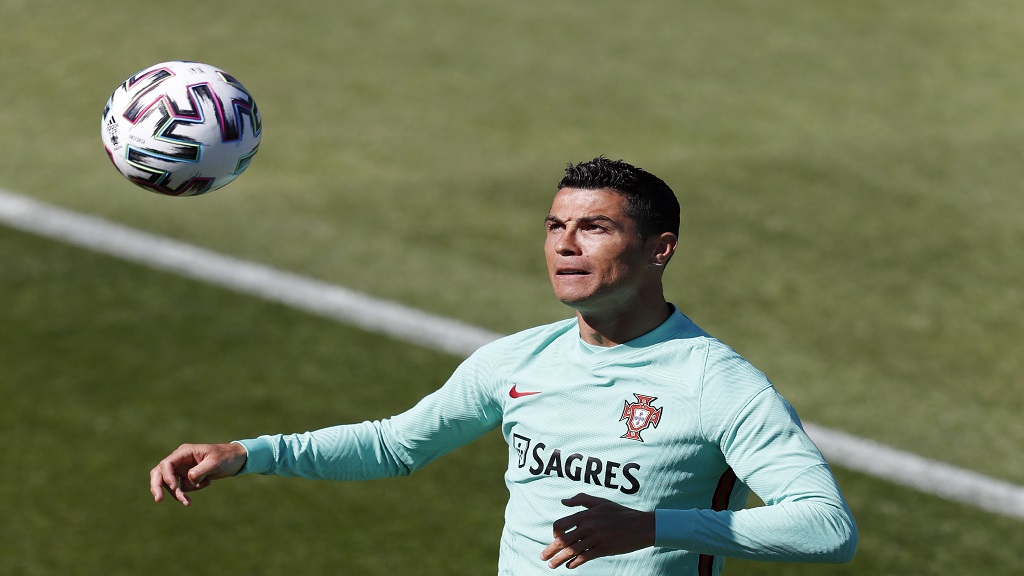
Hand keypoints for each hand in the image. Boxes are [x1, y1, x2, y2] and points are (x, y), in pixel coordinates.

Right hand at [149, 442, 246, 505]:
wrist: (237, 459)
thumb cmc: (226, 457)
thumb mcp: (215, 463)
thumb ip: (200, 471)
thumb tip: (186, 482)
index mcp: (185, 452)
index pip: (167, 464)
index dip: (166, 477)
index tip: (174, 487)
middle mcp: (181, 459)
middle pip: (160, 473)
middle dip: (157, 486)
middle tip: (158, 500)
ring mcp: (183, 468)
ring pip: (170, 484)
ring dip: (178, 494)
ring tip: (188, 503)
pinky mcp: (188, 476)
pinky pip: (183, 487)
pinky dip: (190, 491)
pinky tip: (207, 483)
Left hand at [540, 493, 654, 568]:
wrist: (641, 526)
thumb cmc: (620, 513)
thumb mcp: (601, 502)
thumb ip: (581, 500)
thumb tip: (563, 502)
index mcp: (586, 514)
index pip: (561, 525)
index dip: (555, 533)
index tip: (556, 539)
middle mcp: (588, 525)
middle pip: (563, 540)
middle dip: (551, 550)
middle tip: (543, 557)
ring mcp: (596, 538)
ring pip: (571, 550)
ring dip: (559, 559)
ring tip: (552, 565)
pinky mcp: (604, 549)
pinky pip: (584, 557)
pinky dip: (574, 563)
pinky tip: (569, 566)